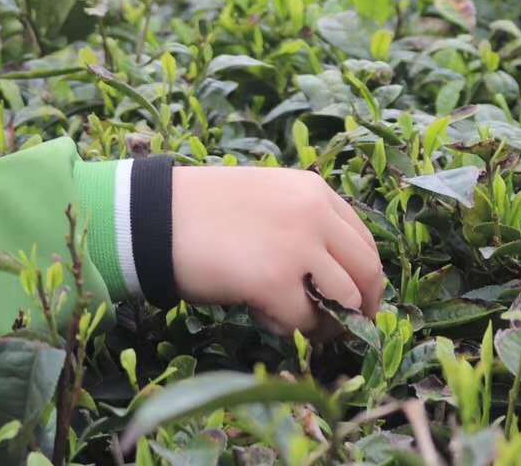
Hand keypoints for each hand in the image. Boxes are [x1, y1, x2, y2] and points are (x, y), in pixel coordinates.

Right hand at [172, 166, 383, 334]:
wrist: (153, 216)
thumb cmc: (200, 211)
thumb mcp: (265, 199)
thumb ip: (302, 223)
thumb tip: (333, 275)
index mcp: (314, 191)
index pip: (364, 241)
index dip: (364, 278)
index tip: (356, 300)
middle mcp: (315, 215)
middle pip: (367, 272)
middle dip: (362, 307)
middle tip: (344, 328)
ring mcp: (298, 248)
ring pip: (345, 302)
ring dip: (327, 323)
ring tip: (299, 326)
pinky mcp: (275, 282)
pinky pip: (304, 322)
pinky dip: (289, 330)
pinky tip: (262, 316)